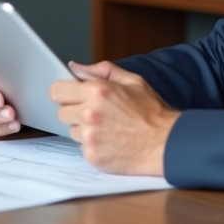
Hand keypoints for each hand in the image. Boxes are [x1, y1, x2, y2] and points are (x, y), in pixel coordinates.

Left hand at [50, 61, 178, 175]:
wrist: (166, 143)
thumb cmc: (152, 112)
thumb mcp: (132, 81)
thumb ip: (101, 70)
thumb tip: (75, 67)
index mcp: (96, 91)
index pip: (56, 91)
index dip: (64, 93)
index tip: (71, 96)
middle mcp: (89, 114)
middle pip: (61, 112)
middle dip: (75, 111)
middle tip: (96, 113)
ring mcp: (90, 137)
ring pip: (72, 131)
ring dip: (84, 129)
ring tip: (107, 128)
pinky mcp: (93, 156)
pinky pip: (81, 147)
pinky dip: (92, 145)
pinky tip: (110, 141)